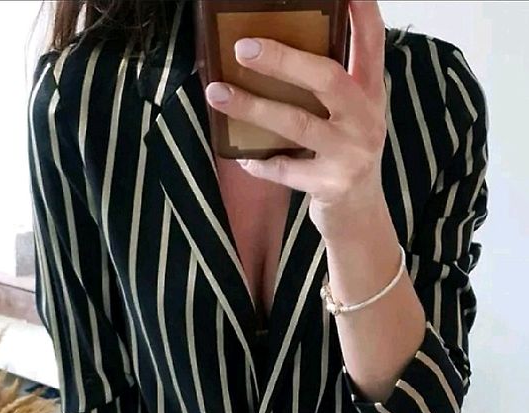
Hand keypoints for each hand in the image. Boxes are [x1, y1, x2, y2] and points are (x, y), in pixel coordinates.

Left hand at [204, 0, 387, 241]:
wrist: (358, 215)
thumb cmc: (344, 157)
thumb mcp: (349, 118)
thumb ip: (330, 88)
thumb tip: (273, 52)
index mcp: (369, 94)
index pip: (371, 43)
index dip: (361, 13)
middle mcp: (365, 119)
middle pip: (327, 78)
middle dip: (284, 60)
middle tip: (243, 48)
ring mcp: (351, 153)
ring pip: (298, 124)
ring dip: (253, 108)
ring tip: (218, 94)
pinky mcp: (332, 184)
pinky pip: (286, 169)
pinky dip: (260, 162)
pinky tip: (242, 156)